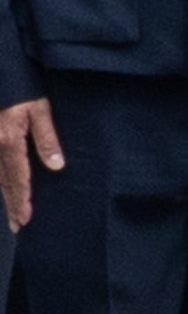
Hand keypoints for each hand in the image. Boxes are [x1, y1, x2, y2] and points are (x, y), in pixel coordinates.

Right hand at [0, 97, 57, 230]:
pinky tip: (2, 187)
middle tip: (17, 227)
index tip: (25, 220)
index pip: (17, 179)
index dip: (22, 201)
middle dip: (10, 205)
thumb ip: (47, 138)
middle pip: (2, 182)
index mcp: (8, 141)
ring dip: (2, 195)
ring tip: (10, 214)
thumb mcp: (39, 108)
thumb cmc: (21, 86)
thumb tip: (56, 166)